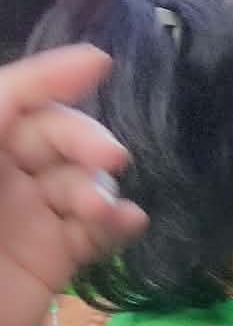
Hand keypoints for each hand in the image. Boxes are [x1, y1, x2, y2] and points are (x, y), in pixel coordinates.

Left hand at [0, 46, 147, 325]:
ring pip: (79, 181)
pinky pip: (94, 231)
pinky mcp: (52, 260)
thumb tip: (15, 97)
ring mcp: (26, 220)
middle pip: (52, 135)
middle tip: (111, 159)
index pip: (10, 99)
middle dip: (84, 138)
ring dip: (98, 187)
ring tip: (100, 211)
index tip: (100, 65)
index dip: (50, 77)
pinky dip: (117, 223)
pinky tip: (128, 224)